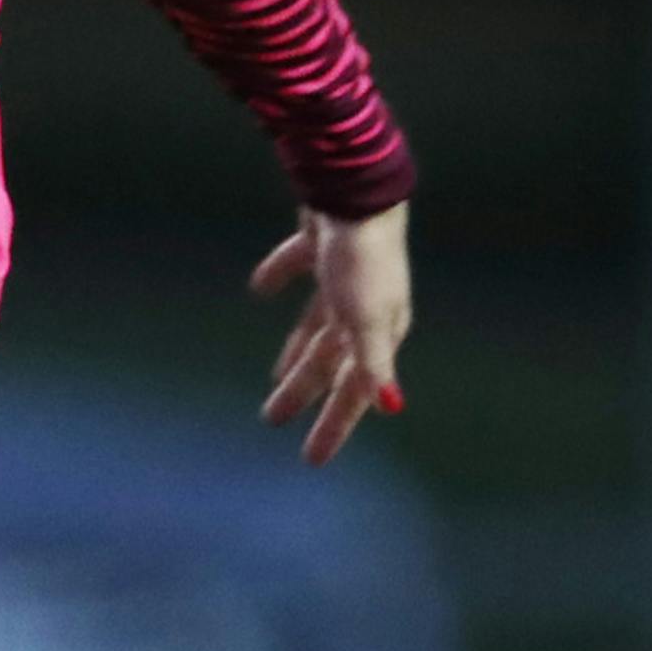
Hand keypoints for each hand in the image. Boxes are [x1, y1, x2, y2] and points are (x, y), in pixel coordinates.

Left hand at [250, 202, 411, 467]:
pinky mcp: (324, 245)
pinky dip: (278, 278)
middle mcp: (366, 309)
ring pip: (315, 325)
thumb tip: (392, 407)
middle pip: (328, 361)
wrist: (357, 191)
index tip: (313, 459)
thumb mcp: (367, 319)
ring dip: (295, 350)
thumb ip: (375, 362)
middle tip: (273, 420)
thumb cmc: (363, 261)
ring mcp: (345, 278)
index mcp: (379, 331)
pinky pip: (298, 267)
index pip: (352, 392)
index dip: (334, 426)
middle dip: (303, 392)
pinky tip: (259, 290)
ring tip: (275, 375)